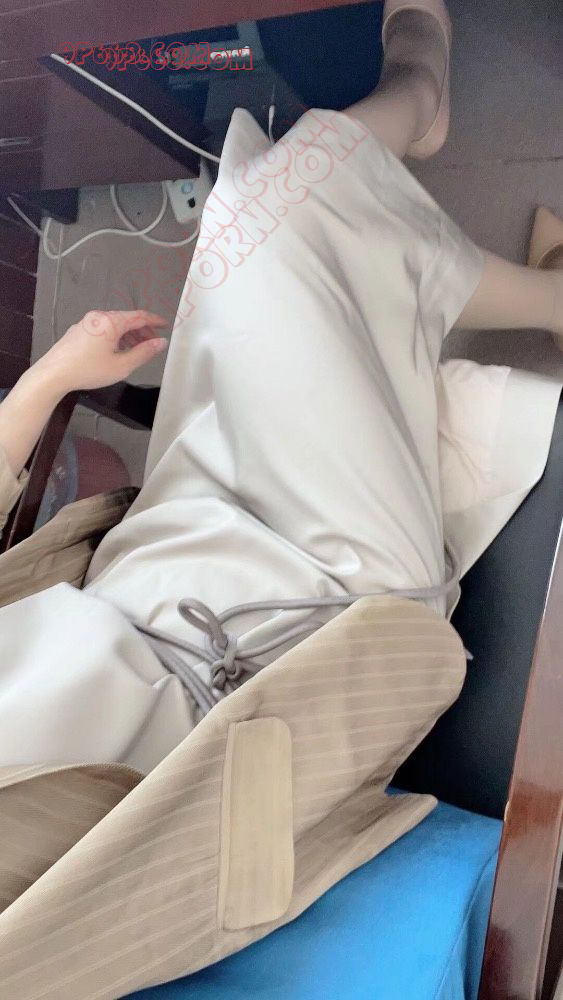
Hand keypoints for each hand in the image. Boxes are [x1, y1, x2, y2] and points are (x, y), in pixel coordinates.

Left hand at [33, 310, 167, 395]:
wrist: (53, 374)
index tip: (166, 325)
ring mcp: (86, 322)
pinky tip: (117, 350)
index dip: (155, 320)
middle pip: (126, 319)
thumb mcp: (122, 366)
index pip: (139, 316)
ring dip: (128, 334)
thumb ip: (144, 353)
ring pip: (114, 324)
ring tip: (137, 349)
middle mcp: (99, 316)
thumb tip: (161, 342)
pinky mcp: (78, 330)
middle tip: (153, 343)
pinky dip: (115, 336)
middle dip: (142, 330)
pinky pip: (102, 328)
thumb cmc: (89, 370)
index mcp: (111, 321)